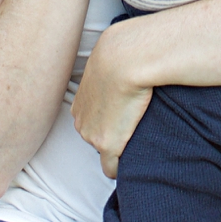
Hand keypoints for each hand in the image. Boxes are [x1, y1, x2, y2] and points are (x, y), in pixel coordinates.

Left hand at [71, 19, 152, 178]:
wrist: (124, 58)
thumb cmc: (122, 52)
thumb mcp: (108, 59)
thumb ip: (109, 68)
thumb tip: (122, 54)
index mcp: (80, 104)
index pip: (92, 123)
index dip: (110, 123)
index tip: (125, 119)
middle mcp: (81, 122)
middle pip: (97, 139)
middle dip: (113, 138)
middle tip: (135, 127)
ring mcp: (92, 135)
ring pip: (106, 152)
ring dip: (120, 149)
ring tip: (140, 135)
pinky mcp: (107, 145)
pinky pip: (111, 168)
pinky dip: (121, 168)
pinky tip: (135, 163)